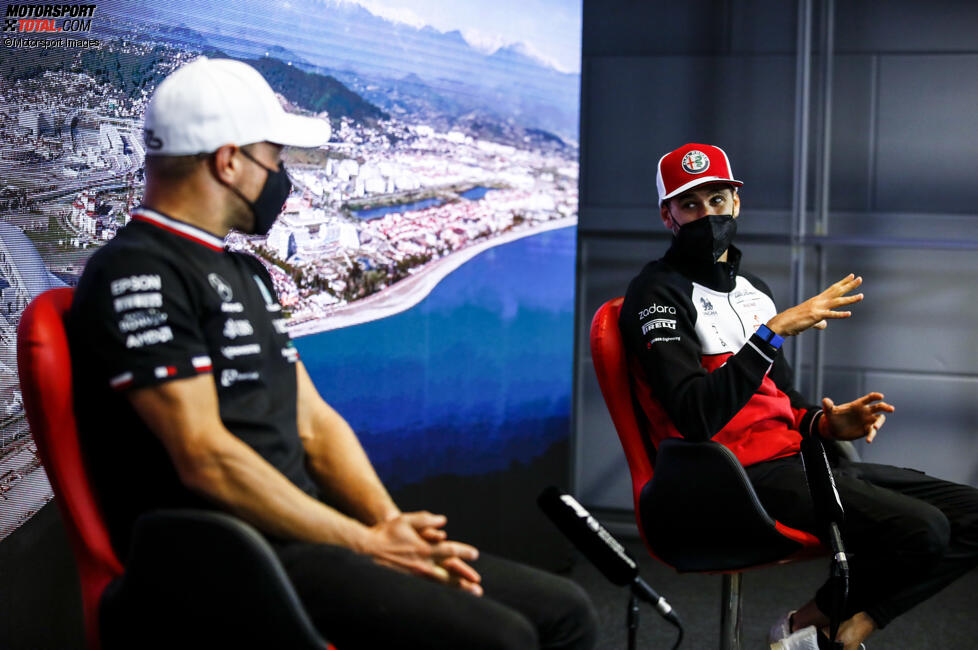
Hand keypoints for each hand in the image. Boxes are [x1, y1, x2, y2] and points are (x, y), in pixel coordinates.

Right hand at [363, 511, 481, 594]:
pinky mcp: (409, 580)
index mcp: (423, 549)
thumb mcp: (406, 520)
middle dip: (464, 580)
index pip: (449, 551)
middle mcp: (422, 564)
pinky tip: (449, 594)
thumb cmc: (386, 532)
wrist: (366, 549)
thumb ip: (426, 519)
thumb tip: (443, 520)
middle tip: (478, 586)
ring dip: (456, 588)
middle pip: (448, 574)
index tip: (475, 554)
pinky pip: (430, 587)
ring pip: (440, 584)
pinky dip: (442, 590)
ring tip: (469, 593)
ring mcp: (416, 575)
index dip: (463, 552)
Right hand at [767, 274, 863, 335]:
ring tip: (861, 296)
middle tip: (860, 279)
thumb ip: (820, 321)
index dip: (843, 282)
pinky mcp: (816, 316)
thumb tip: (825, 325)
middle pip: (837, 291)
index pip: (833, 289)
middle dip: (849, 285)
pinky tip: (849, 314)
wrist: (783, 322)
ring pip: (837, 302)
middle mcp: (819, 301)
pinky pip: (830, 315)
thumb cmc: (795, 321)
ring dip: (850, 299)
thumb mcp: (810, 320)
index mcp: (817, 300)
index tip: (852, 276)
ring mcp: (818, 308)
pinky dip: (840, 314)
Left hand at [819, 392, 894, 442]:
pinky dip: (871, 435)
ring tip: (875, 428)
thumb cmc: (832, 417)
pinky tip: (868, 440)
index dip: (876, 396)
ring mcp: (867, 421)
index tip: (881, 396)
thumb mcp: (829, 412)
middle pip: (879, 407)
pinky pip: (872, 432)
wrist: (833, 429)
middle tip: (891, 409)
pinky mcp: (866, 430)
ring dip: (879, 423)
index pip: (869, 398)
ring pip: (879, 419)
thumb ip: (828, 406)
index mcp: (858, 404)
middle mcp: (865, 412)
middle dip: (886, 407)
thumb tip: (825, 400)